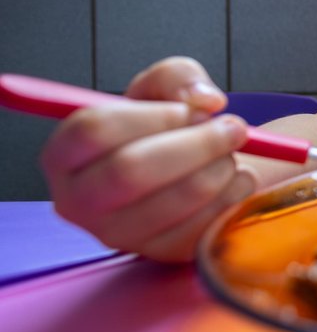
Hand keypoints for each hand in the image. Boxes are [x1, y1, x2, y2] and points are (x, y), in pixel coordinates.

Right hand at [39, 57, 255, 262]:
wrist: (193, 170)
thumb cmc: (167, 127)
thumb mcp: (163, 87)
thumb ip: (177, 77)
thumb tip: (205, 101)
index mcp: (64, 154)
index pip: (93, 130)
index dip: (151, 116)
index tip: (188, 111)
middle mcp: (79, 201)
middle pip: (130, 171)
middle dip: (197, 144)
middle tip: (234, 128)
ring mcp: (116, 235)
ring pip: (173, 201)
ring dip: (220, 169)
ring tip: (231, 154)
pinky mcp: (158, 254)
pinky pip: (201, 227)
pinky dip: (232, 196)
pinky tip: (237, 179)